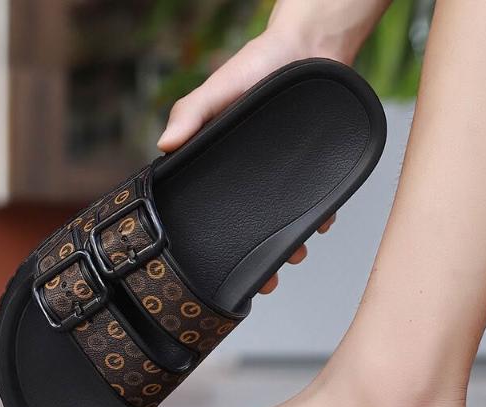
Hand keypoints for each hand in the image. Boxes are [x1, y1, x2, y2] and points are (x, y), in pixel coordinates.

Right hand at [157, 30, 337, 293]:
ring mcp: (280, 176)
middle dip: (259, 256)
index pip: (215, 208)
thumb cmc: (256, 66)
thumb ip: (192, 113)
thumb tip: (164, 146)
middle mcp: (251, 178)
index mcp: (224, 166)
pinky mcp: (309, 170)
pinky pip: (315, 201)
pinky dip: (319, 217)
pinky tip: (321, 226)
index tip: (220, 268)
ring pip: (282, 220)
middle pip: (250, 225)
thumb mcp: (218, 90)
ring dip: (289, 243)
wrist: (307, 49)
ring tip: (295, 256)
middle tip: (267, 279)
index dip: (218, 239)